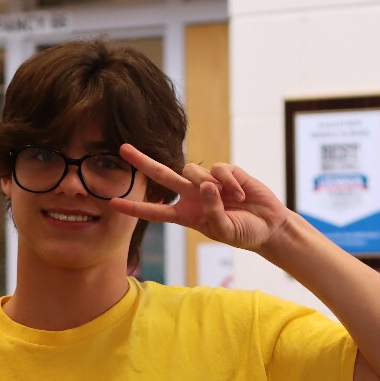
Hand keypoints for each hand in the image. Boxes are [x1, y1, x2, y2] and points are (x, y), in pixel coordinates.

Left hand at [109, 144, 289, 250]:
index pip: (154, 211)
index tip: (112, 203)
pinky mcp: (225, 171)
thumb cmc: (243, 232)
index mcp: (185, 215)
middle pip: (161, 175)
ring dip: (210, 186)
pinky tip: (241, 193)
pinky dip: (229, 182)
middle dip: (143, 161)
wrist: (268, 224)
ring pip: (193, 170)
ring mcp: (207, 181)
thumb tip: (205, 186)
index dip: (134, 207)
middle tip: (123, 148)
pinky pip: (219, 169)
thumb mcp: (225, 231)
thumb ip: (213, 211)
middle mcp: (191, 195)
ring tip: (232, 201)